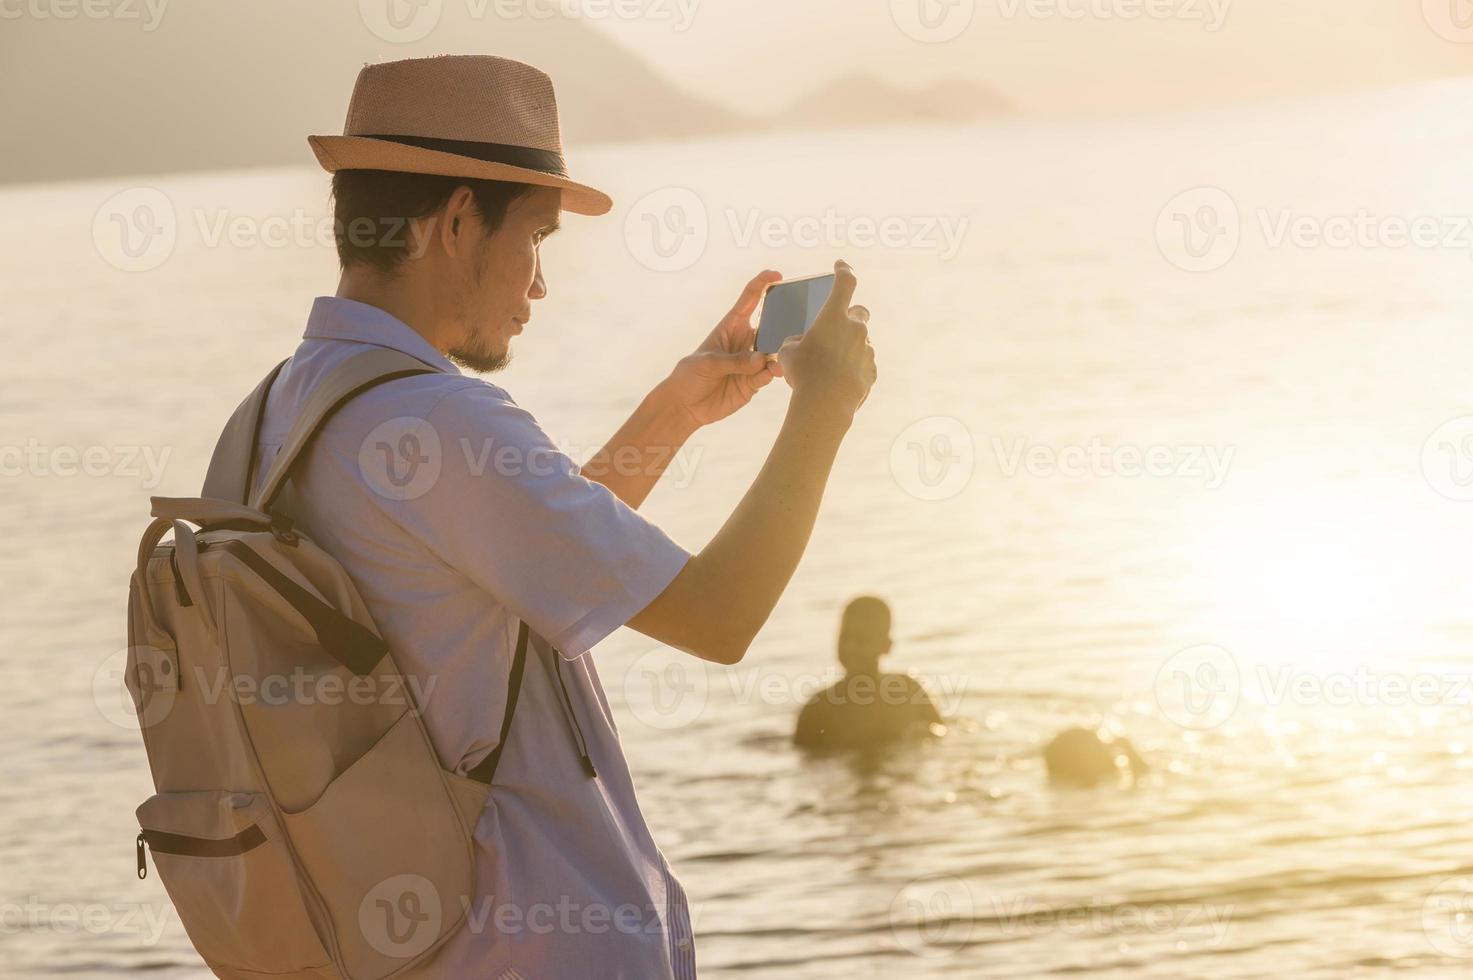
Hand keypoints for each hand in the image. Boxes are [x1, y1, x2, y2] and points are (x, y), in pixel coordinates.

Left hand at [658, 269, 783, 427]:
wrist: (686, 405)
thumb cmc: (691, 375)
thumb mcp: (708, 363)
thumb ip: (735, 361)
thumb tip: (761, 360)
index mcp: (731, 326)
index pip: (750, 299)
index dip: (763, 284)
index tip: (777, 275)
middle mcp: (745, 341)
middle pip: (770, 325)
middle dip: (783, 322)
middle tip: (792, 323)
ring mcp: (752, 362)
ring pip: (774, 351)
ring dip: (779, 351)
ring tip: (780, 356)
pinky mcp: (754, 381)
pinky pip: (769, 374)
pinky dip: (773, 372)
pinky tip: (773, 372)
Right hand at [771, 260, 874, 416]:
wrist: (826, 404)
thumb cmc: (804, 373)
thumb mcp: (788, 353)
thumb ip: (796, 342)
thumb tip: (802, 344)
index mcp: (834, 316)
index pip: (845, 282)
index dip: (843, 270)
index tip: (840, 265)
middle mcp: (855, 328)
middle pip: (860, 312)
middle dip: (850, 316)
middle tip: (835, 328)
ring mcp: (867, 349)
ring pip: (861, 341)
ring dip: (848, 347)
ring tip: (828, 367)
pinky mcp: (872, 371)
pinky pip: (863, 363)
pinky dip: (853, 367)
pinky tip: (837, 381)